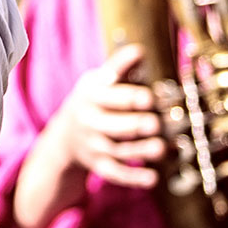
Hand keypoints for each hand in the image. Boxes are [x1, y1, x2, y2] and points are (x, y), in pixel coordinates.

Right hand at [52, 43, 167, 188]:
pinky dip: (133, 178)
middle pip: (115, 125)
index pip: (111, 96)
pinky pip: (115, 174)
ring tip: (162, 148)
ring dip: (142, 150)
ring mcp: (93, 145)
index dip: (132, 97)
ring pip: (119, 150)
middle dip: (137, 125)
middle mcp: (90, 120)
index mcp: (91, 95)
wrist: (65, 136)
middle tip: (157, 124)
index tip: (151, 97)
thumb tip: (141, 50)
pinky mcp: (98, 165)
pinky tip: (152, 177)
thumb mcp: (99, 80)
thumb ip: (120, 67)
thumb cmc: (94, 101)